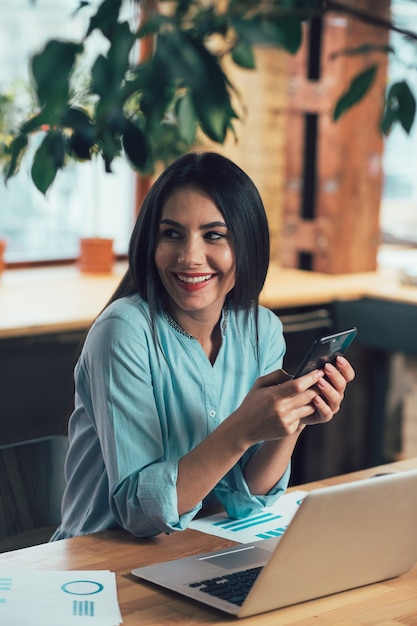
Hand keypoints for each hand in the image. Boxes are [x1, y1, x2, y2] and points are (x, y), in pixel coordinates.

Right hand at [232, 356, 354, 446]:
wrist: (244, 428)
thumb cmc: (252, 403)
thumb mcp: (259, 384)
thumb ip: (277, 375)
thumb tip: (294, 374)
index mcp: (274, 396)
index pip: (298, 385)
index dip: (311, 378)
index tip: (319, 372)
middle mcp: (282, 410)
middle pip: (309, 396)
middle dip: (318, 387)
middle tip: (322, 380)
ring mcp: (287, 421)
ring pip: (310, 408)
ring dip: (313, 400)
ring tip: (312, 393)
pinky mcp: (289, 430)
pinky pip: (302, 417)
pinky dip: (301, 411)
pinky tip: (295, 407)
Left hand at [303, 355, 354, 424]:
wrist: (294, 407)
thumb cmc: (303, 387)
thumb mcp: (308, 375)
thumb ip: (315, 368)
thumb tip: (319, 356)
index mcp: (337, 382)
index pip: (348, 375)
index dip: (345, 367)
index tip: (338, 358)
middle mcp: (337, 394)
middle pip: (342, 384)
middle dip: (335, 375)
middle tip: (327, 367)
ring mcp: (331, 406)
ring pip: (335, 398)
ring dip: (328, 389)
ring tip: (319, 381)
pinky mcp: (323, 416)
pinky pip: (326, 412)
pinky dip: (322, 405)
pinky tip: (315, 398)